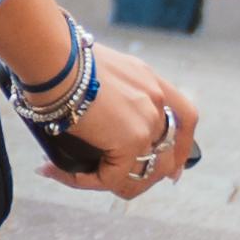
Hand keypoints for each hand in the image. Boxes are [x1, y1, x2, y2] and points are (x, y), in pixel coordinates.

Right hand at [52, 44, 200, 197]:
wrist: (53, 57)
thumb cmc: (57, 57)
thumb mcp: (94, 68)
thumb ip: (104, 90)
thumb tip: (86, 111)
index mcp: (148, 79)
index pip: (185, 117)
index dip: (182, 147)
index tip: (173, 167)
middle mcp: (154, 100)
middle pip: (169, 154)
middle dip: (148, 175)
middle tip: (121, 183)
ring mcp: (147, 122)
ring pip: (143, 174)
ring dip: (114, 183)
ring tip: (78, 178)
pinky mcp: (130, 141)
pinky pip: (111, 178)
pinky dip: (83, 180)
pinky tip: (55, 170)